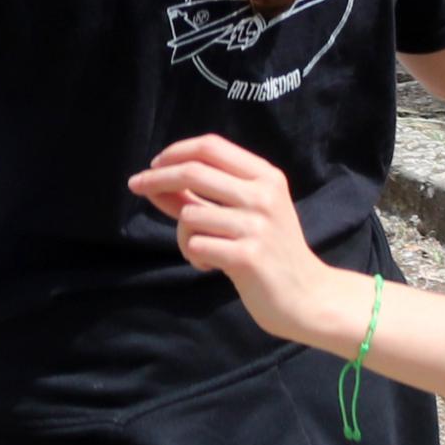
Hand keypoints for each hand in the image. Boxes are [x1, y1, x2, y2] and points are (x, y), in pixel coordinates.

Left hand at [128, 137, 362, 344]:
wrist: (308, 297)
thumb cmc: (270, 251)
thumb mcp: (244, 213)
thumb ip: (201, 196)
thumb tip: (153, 181)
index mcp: (265, 176)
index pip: (211, 147)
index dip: (176, 151)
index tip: (153, 165)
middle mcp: (263, 195)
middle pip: (193, 171)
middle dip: (157, 178)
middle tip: (136, 186)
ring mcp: (257, 225)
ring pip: (190, 214)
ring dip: (183, 235)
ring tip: (202, 251)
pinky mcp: (248, 256)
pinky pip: (197, 245)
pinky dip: (194, 256)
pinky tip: (211, 266)